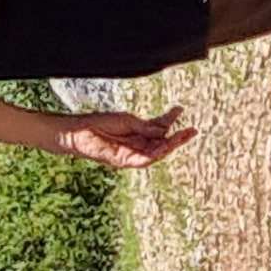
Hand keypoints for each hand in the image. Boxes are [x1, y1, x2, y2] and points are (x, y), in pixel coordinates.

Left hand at [54, 108, 194, 170]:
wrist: (78, 131)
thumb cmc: (99, 123)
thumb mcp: (127, 121)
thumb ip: (145, 127)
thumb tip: (164, 130)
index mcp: (137, 131)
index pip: (159, 128)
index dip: (170, 120)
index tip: (180, 109)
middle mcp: (137, 143)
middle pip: (162, 142)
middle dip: (177, 137)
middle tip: (192, 130)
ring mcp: (131, 153)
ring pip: (156, 153)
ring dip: (171, 146)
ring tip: (184, 137)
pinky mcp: (124, 161)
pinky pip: (144, 160)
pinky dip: (156, 154)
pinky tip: (166, 147)